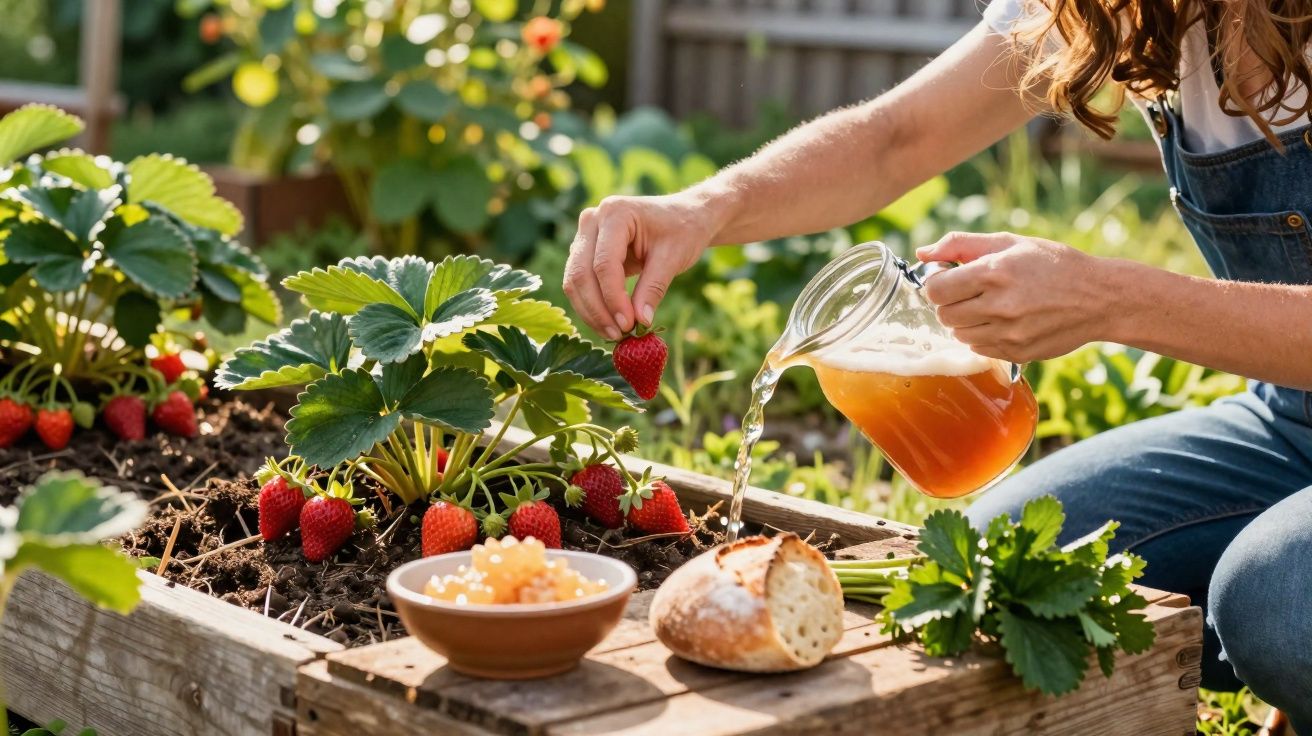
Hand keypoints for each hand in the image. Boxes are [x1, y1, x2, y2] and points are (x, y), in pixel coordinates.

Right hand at [564, 193, 717, 339]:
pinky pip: (580, 282)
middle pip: (581, 273)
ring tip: (614, 334)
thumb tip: (639, 323)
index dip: (613, 299)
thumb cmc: (682, 231)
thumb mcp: (673, 258)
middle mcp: (592, 220)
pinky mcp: (585, 251)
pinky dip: (592, 305)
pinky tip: (609, 323)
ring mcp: (585, 235)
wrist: (684, 216)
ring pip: (574, 280)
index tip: (628, 325)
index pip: (604, 264)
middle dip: (598, 309)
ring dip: (591, 312)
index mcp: (615, 213)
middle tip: (618, 335)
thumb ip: (653, 289)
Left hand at [915, 232, 1113, 362]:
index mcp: (994, 272)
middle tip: (971, 292)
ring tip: (990, 306)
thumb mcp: (1010, 242)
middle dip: (951, 302)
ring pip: (959, 334)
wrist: (1099, 298)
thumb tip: (922, 252)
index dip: (938, 283)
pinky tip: (1003, 321)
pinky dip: (983, 336)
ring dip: (966, 321)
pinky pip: (979, 349)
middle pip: (944, 314)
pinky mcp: (1016, 353)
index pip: (935, 289)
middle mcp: (999, 306)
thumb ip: (960, 244)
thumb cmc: (1052, 264)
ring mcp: (1008, 334)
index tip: (951, 278)